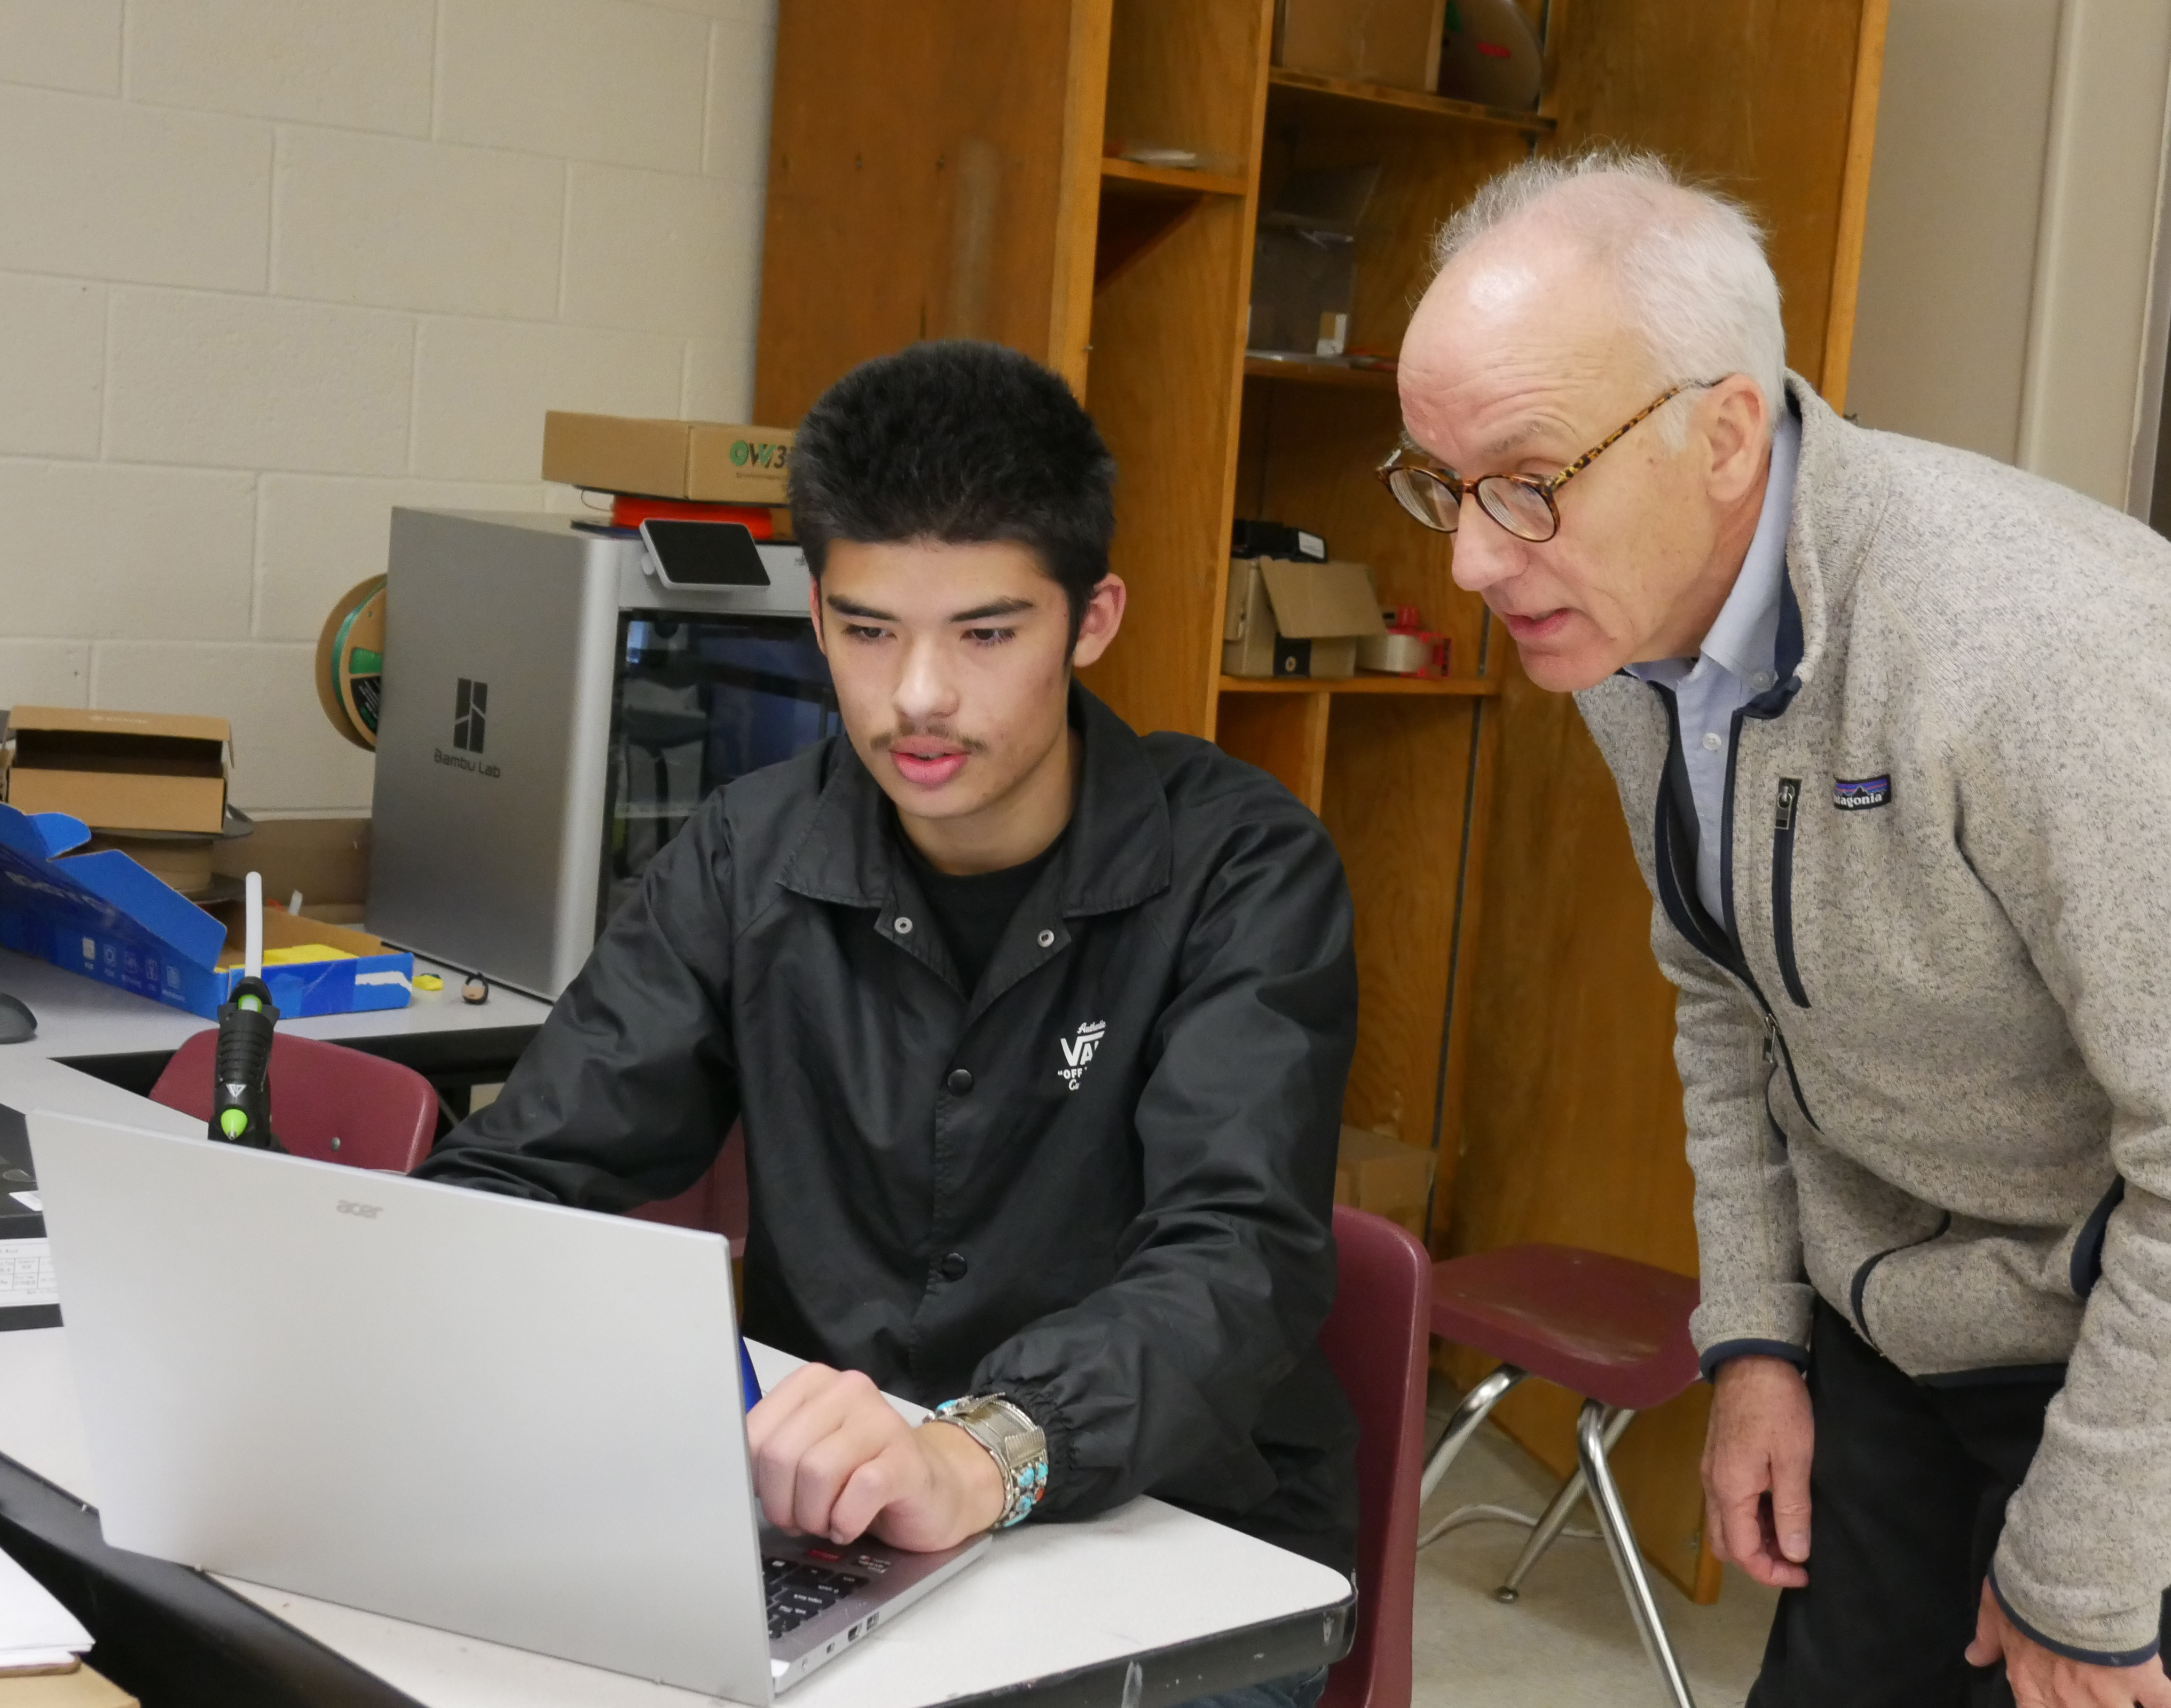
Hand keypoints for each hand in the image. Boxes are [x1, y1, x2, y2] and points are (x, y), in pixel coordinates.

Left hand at [745, 1362, 1004, 1551]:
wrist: (936, 1490)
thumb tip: (728, 1473)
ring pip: (816, 1473)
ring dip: (815, 1515)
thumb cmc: (863, 1475)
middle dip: (784, 1503)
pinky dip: (847, 1521)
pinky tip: (854, 1523)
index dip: (756, 1478)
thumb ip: (772, 1452)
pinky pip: (858, 1492)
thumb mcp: (809, 1454)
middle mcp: (848, 1391)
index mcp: (814, 1384)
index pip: (755, 1431)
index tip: (773, 1495)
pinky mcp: (905, 1459)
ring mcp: (880, 1422)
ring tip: (829, 1519)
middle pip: (782, 1454)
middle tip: (802, 1517)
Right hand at [1701, 1354, 1813, 1588]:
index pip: (1742, 1552)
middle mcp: (1712, 1485)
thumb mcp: (1794, 1458)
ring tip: (1793, 1533)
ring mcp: (1712, 1470)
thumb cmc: (1776, 1406)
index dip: (1772, 1573)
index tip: (1803, 1572)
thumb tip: (1794, 1553)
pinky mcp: (1719, 1457)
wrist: (1752, 1358)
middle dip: (1759, 1560)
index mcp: (1730, 1490)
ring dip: (1756, 1538)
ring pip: (1726, 1523)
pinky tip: (1778, 1507)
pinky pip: (1728, 1502)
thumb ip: (1792, 1510)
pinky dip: (1751, 1517)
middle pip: (1726, 1543)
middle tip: (1795, 1558)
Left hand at [1967, 1580, 2170, 1706]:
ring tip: (2122, 1696)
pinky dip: (2164, 1700)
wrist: (2065, 1577)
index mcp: (2031, 1685)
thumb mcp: (1995, 1613)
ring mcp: (2107, 1695)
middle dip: (2084, 1707)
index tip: (2056, 1705)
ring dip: (2119, 1705)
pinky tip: (2163, 1697)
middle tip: (2089, 1693)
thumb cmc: (2023, 1593)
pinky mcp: (2141, 1680)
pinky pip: (2162, 1701)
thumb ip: (1988, 1639)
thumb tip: (1973, 1658)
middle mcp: (2068, 1699)